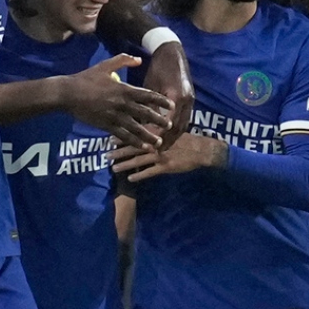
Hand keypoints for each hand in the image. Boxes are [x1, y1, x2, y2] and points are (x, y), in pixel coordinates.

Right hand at [64, 54, 173, 149]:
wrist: (67, 94)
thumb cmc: (86, 78)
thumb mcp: (105, 65)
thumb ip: (123, 61)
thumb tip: (139, 60)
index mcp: (123, 89)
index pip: (147, 95)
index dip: (161, 101)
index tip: (172, 106)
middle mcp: (122, 103)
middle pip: (145, 113)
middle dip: (159, 120)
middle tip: (169, 126)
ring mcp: (114, 116)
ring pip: (136, 127)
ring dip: (149, 135)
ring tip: (159, 141)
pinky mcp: (106, 125)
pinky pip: (123, 135)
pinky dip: (134, 142)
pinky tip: (142, 147)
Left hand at [110, 133, 224, 181]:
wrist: (202, 149)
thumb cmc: (188, 139)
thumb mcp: (172, 130)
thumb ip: (158, 130)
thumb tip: (144, 128)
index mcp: (157, 134)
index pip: (136, 134)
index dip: (123, 136)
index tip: (109, 139)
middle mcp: (156, 144)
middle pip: (134, 147)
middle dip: (119, 151)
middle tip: (105, 154)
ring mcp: (160, 156)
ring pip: (138, 160)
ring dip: (125, 164)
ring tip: (113, 168)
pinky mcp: (166, 166)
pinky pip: (150, 172)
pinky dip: (139, 175)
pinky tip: (130, 179)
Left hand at [143, 42, 193, 149]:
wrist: (172, 52)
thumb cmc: (158, 67)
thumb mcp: (150, 86)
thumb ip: (149, 105)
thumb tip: (140, 125)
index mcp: (177, 96)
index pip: (170, 122)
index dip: (161, 135)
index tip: (151, 146)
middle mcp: (187, 100)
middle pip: (180, 127)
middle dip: (169, 140)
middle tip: (157, 151)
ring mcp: (191, 100)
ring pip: (184, 124)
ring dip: (175, 136)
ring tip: (163, 147)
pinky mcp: (190, 99)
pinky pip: (185, 118)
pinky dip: (178, 128)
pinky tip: (170, 135)